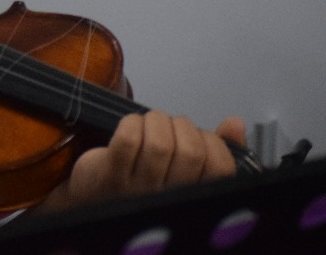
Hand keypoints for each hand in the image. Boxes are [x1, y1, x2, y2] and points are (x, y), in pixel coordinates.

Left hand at [40, 111, 245, 210]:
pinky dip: (131, 123)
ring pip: (158, 143)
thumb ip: (214, 150)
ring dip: (154, 121)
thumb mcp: (181, 171)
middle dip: (182, 126)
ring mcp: (138, 189)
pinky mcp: (110, 176)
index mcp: (191, 197)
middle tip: (169, 127)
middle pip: (190, 151)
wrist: (90, 204)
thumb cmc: (139, 183)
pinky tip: (129, 127)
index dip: (213, 141)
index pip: (220, 166)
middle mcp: (168, 199)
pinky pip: (127, 140)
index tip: (198, 137)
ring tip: (148, 125)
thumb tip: (236, 123)